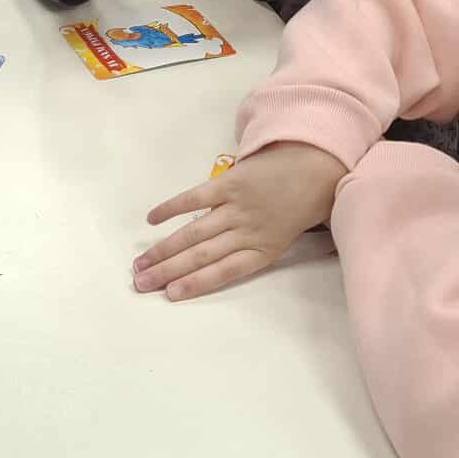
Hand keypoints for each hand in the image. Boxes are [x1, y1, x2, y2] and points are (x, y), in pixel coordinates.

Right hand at [133, 144, 348, 300]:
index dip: (196, 284)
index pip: (224, 272)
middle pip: (201, 256)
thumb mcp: (298, 237)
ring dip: (163, 249)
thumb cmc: (309, 202)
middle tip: (140, 283)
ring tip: (140, 264)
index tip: (169, 295)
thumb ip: (266, 250)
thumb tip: (244, 259)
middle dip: (168, 272)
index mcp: (265, 250)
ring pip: (193, 233)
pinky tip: (152, 220)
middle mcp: (248, 232)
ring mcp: (237, 207)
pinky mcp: (230, 182)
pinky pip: (196, 197)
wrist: (319, 162)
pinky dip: (172, 207)